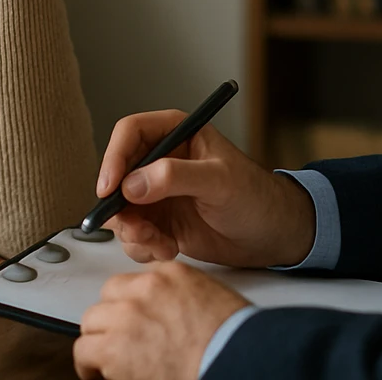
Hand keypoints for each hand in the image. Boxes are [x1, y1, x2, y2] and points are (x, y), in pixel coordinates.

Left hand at [74, 262, 248, 379]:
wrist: (234, 360)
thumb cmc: (233, 340)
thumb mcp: (210, 300)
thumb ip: (181, 298)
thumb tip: (167, 314)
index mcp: (170, 274)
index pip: (134, 281)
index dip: (131, 304)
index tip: (133, 318)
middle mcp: (144, 290)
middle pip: (108, 298)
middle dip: (111, 319)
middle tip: (119, 339)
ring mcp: (126, 316)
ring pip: (91, 323)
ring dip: (99, 340)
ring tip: (107, 358)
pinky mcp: (113, 348)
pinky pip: (84, 352)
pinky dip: (89, 365)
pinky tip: (99, 374)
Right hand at [97, 111, 316, 268]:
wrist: (271, 235)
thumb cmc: (255, 196)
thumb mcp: (219, 181)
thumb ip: (176, 177)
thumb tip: (133, 183)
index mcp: (176, 134)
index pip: (130, 133)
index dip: (114, 157)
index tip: (110, 188)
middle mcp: (161, 161)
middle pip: (117, 175)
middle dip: (120, 206)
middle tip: (136, 228)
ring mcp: (157, 194)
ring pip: (121, 209)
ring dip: (133, 231)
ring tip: (160, 243)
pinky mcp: (159, 222)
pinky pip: (133, 234)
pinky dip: (143, 246)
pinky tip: (169, 249)